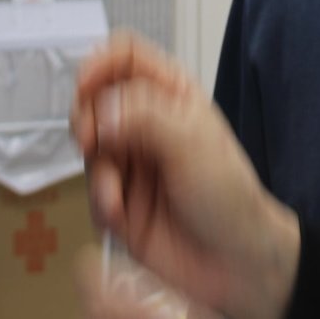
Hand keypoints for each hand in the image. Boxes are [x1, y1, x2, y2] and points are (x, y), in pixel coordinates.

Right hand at [71, 32, 300, 318]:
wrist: (233, 261)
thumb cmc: (228, 195)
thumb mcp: (192, 143)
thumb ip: (145, 116)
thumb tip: (104, 107)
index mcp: (171, 94)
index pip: (126, 57)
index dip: (101, 62)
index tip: (86, 84)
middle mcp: (146, 122)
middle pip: (96, 98)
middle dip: (87, 117)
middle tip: (91, 139)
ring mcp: (131, 160)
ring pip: (89, 146)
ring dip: (97, 170)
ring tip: (115, 193)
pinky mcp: (118, 198)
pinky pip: (90, 189)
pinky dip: (100, 200)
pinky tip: (119, 213)